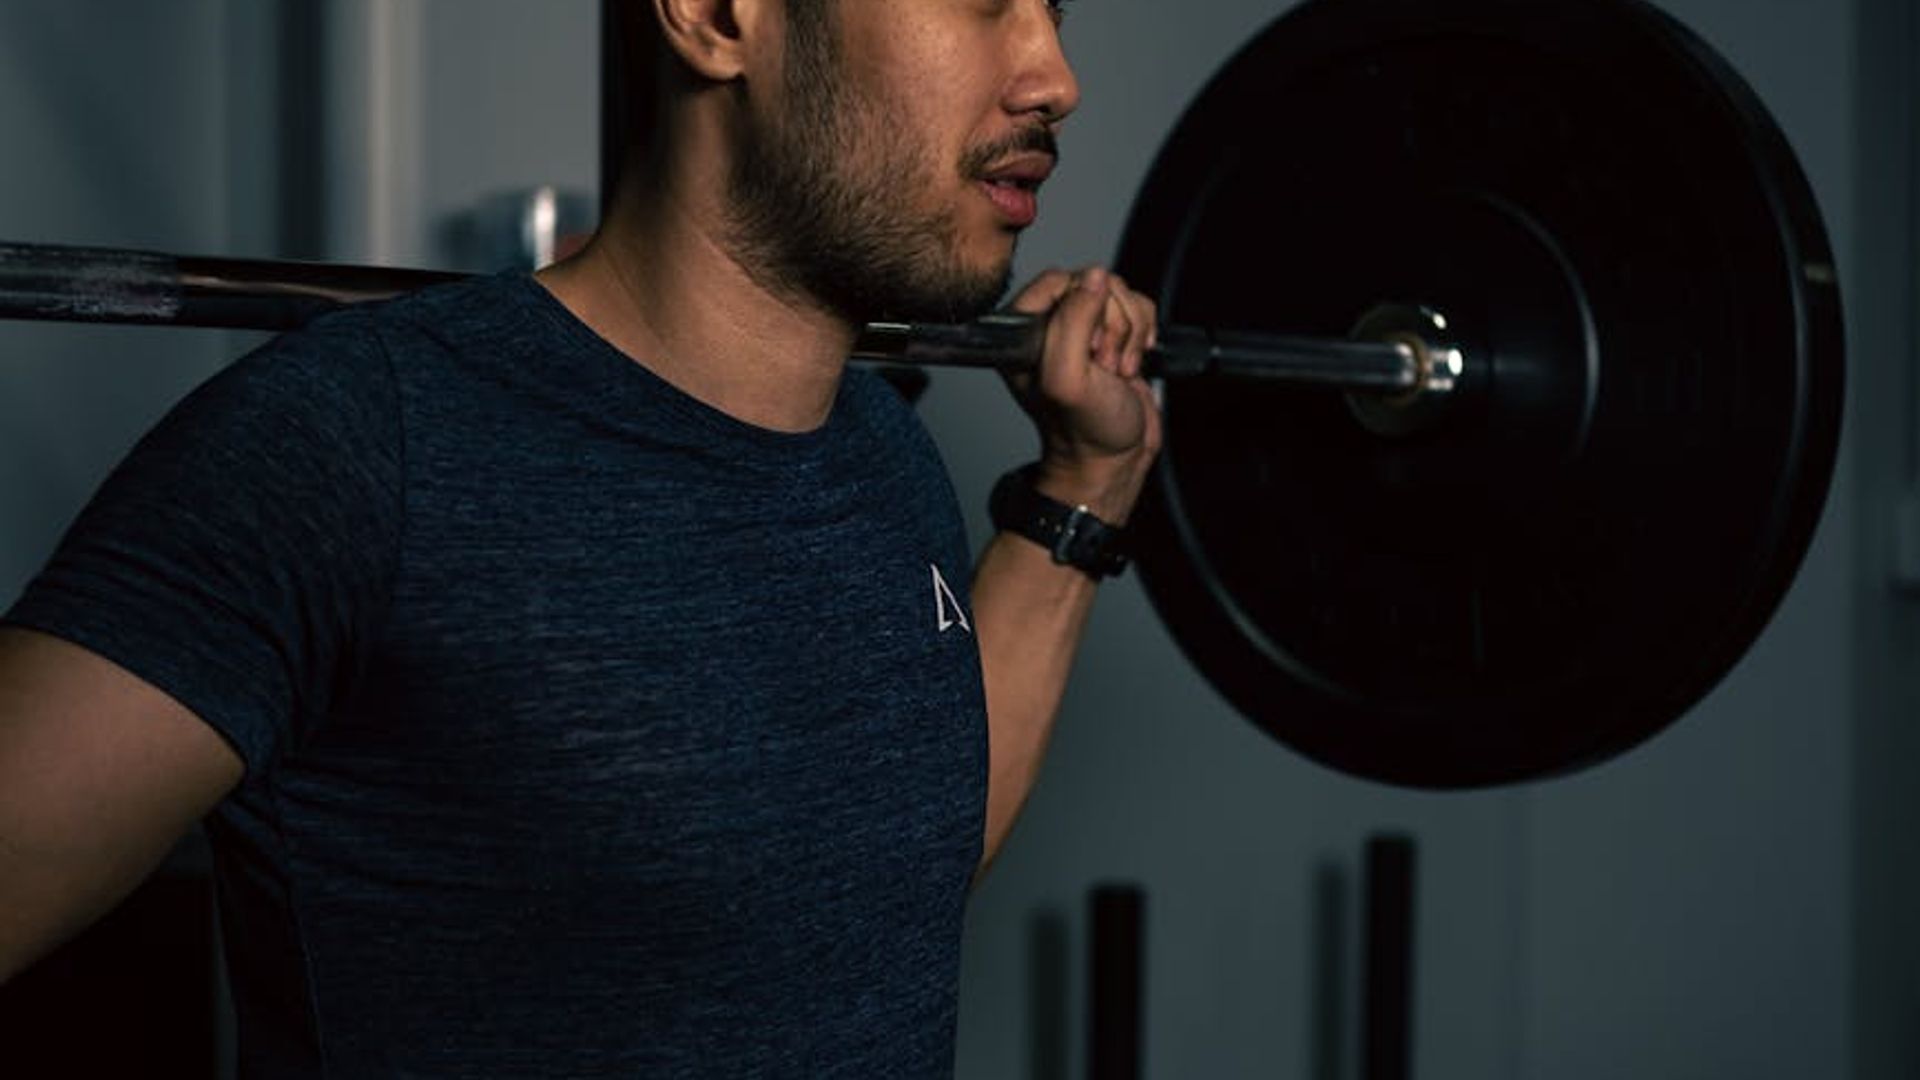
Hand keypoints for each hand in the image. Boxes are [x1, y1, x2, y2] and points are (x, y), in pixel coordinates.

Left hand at [1004, 266, 1163, 521]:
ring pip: (1118, 293)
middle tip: (1102, 366)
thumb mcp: (1069, 379)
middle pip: (1093, 284)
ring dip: (1128, 334)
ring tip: (1114, 371)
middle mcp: (1049, 327)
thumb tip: (1094, 278)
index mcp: (1023, 334)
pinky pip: (1137, 306)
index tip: (1086, 348)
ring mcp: (1083, 330)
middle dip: (1111, 326)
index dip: (1082, 309)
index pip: (1056, 281)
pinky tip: (1129, 364)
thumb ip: (1073, 322)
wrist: (1115, 458)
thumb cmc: (1085, 430)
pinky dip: (1143, 334)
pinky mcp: (1113, 334)